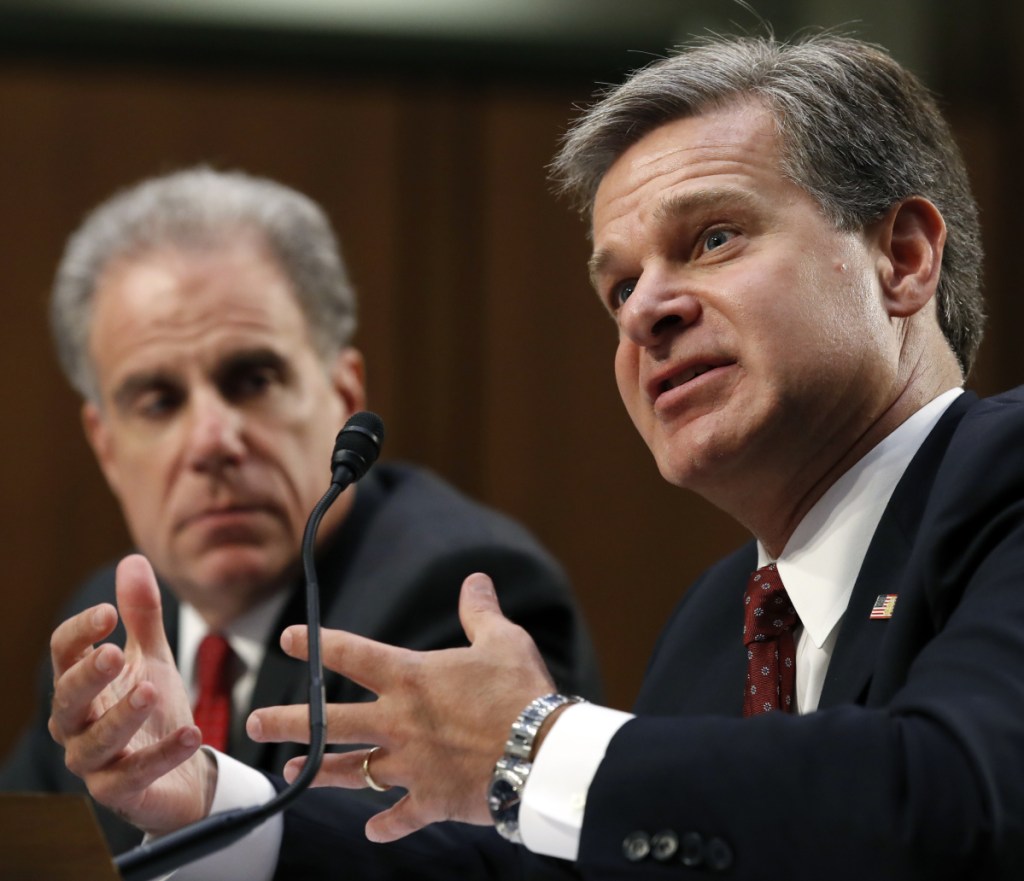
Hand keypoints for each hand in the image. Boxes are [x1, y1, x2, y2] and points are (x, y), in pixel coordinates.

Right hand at [48, 554, 214, 835]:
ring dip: (121, 716)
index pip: (64, 654)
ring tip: (151, 691)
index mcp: (82, 685)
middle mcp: (78, 725)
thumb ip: (142, 616)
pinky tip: (192, 733)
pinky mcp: (121, 792)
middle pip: (67, 699)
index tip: (107, 612)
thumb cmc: (155, 710)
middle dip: (88, 675)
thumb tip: (132, 560)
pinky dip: (163, 755)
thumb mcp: (152, 657)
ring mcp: (95, 762)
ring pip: (94, 741)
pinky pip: (135, 776)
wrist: (181, 772)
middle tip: (113, 653)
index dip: (80, 633)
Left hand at [247, 572, 555, 842]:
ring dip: (318, 771)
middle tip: (253, 721)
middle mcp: (399, 722)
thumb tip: (475, 580)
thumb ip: (480, 612)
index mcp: (410, 678)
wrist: (542, 754)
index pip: (351, 655)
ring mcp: (410, 765)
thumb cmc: (520, 690)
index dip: (316, 644)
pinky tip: (372, 830)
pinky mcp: (430, 800)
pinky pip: (398, 816)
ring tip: (288, 770)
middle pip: (330, 721)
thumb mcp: (503, 641)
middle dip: (287, 720)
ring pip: (350, 771)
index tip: (288, 640)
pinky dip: (385, 824)